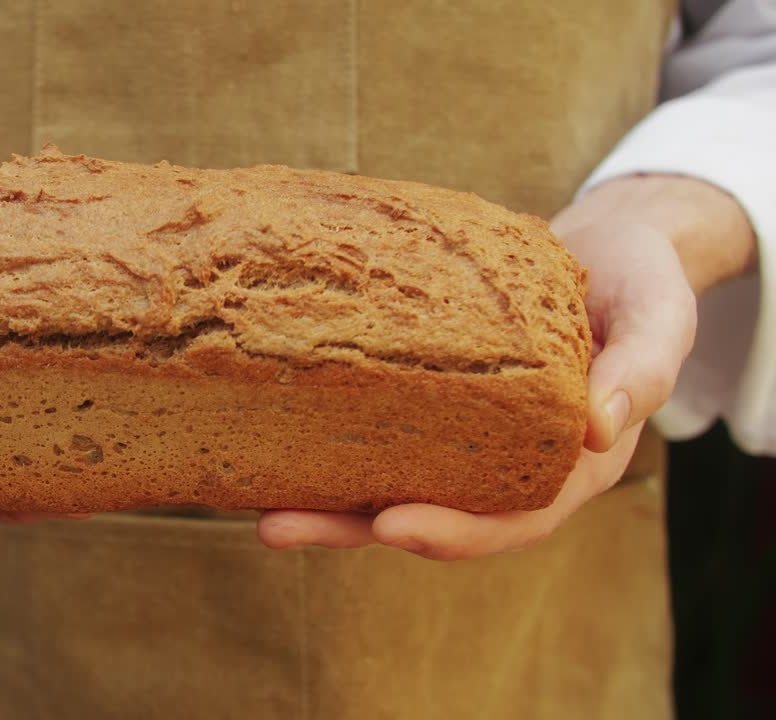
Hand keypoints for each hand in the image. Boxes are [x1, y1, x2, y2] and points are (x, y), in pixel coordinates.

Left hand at [257, 174, 756, 559]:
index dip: (454, 532)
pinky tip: (270, 439)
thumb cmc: (638, 281)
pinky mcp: (428, 400)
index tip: (393, 526)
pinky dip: (326, 441)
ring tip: (256, 506)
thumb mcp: (659, 314)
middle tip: (278, 527)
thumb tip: (595, 427)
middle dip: (351, 527)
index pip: (510, 519)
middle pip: (427, 514)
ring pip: (387, 482)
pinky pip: (377, 430)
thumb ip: (642, 368)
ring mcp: (461, 436)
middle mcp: (504, 464)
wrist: (605, 247)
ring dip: (323, 501)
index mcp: (567, 465)